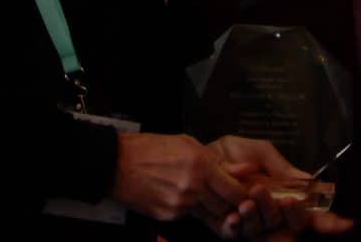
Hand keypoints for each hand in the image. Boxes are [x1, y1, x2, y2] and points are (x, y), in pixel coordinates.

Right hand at [110, 132, 250, 233]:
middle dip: (230, 204)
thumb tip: (244, 169)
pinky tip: (181, 194)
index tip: (243, 191)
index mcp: (200, 165)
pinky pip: (189, 216)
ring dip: (211, 207)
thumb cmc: (150, 148)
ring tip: (202, 192)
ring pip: (209, 214)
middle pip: (225, 207)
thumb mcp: (187, 143)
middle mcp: (192, 188)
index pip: (235, 191)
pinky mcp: (168, 216)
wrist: (116, 163)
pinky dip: (191, 209)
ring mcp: (180, 205)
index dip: (242, 194)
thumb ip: (218, 160)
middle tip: (227, 195)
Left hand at [209, 137, 351, 238]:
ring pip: (265, 229)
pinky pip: (238, 234)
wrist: (197, 159)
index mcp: (282, 194)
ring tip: (251, 196)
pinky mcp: (230, 229)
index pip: (310, 211)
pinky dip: (239, 224)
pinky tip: (235, 214)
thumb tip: (308, 180)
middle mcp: (269, 212)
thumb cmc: (228, 154)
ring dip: (261, 214)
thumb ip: (281, 166)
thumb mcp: (257, 151)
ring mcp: (251, 223)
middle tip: (280, 195)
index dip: (329, 220)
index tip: (345, 223)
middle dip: (289, 211)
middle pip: (292, 223)